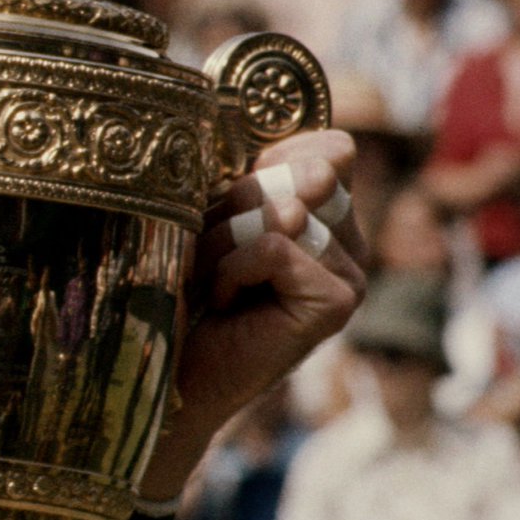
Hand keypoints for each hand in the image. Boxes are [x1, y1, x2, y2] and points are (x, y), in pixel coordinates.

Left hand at [140, 130, 365, 497]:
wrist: (168, 368)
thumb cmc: (183, 290)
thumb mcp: (216, 217)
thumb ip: (261, 179)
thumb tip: (325, 160)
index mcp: (328, 213)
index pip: (328, 150)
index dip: (272, 163)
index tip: (231, 202)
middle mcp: (351, 241)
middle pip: (304, 175)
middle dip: (236, 207)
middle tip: (210, 255)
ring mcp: (352, 273)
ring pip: (284, 213)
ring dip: (224, 244)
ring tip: (214, 283)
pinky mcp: (340, 301)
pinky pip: (275, 248)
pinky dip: (233, 271)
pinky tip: (226, 305)